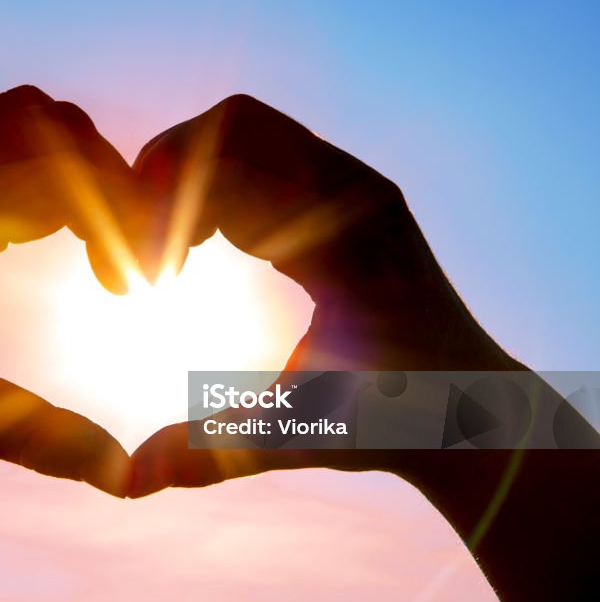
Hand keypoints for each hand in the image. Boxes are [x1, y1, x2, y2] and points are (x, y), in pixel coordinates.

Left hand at [0, 86, 138, 494]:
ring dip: (64, 182)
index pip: (59, 153)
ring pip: (13, 134)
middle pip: (45, 122)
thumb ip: (38, 436)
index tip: (133, 282)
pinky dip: (24, 190)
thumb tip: (120, 475)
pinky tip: (30, 247)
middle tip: (119, 260)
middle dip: (101, 180)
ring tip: (87, 257)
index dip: (117, 209)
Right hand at [124, 95, 599, 601]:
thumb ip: (213, 450)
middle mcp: (355, 192)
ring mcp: (354, 186)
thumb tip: (129, 478)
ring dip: (189, 176)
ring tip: (166, 256)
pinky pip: (265, 154)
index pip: (232, 158)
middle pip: (233, 123)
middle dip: (166, 172)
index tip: (141, 279)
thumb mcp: (299, 435)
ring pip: (246, 131)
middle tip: (141, 250)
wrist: (472, 409)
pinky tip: (197, 248)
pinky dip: (215, 184)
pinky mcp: (345, 196)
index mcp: (346, 236)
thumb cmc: (395, 422)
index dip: (162, 204)